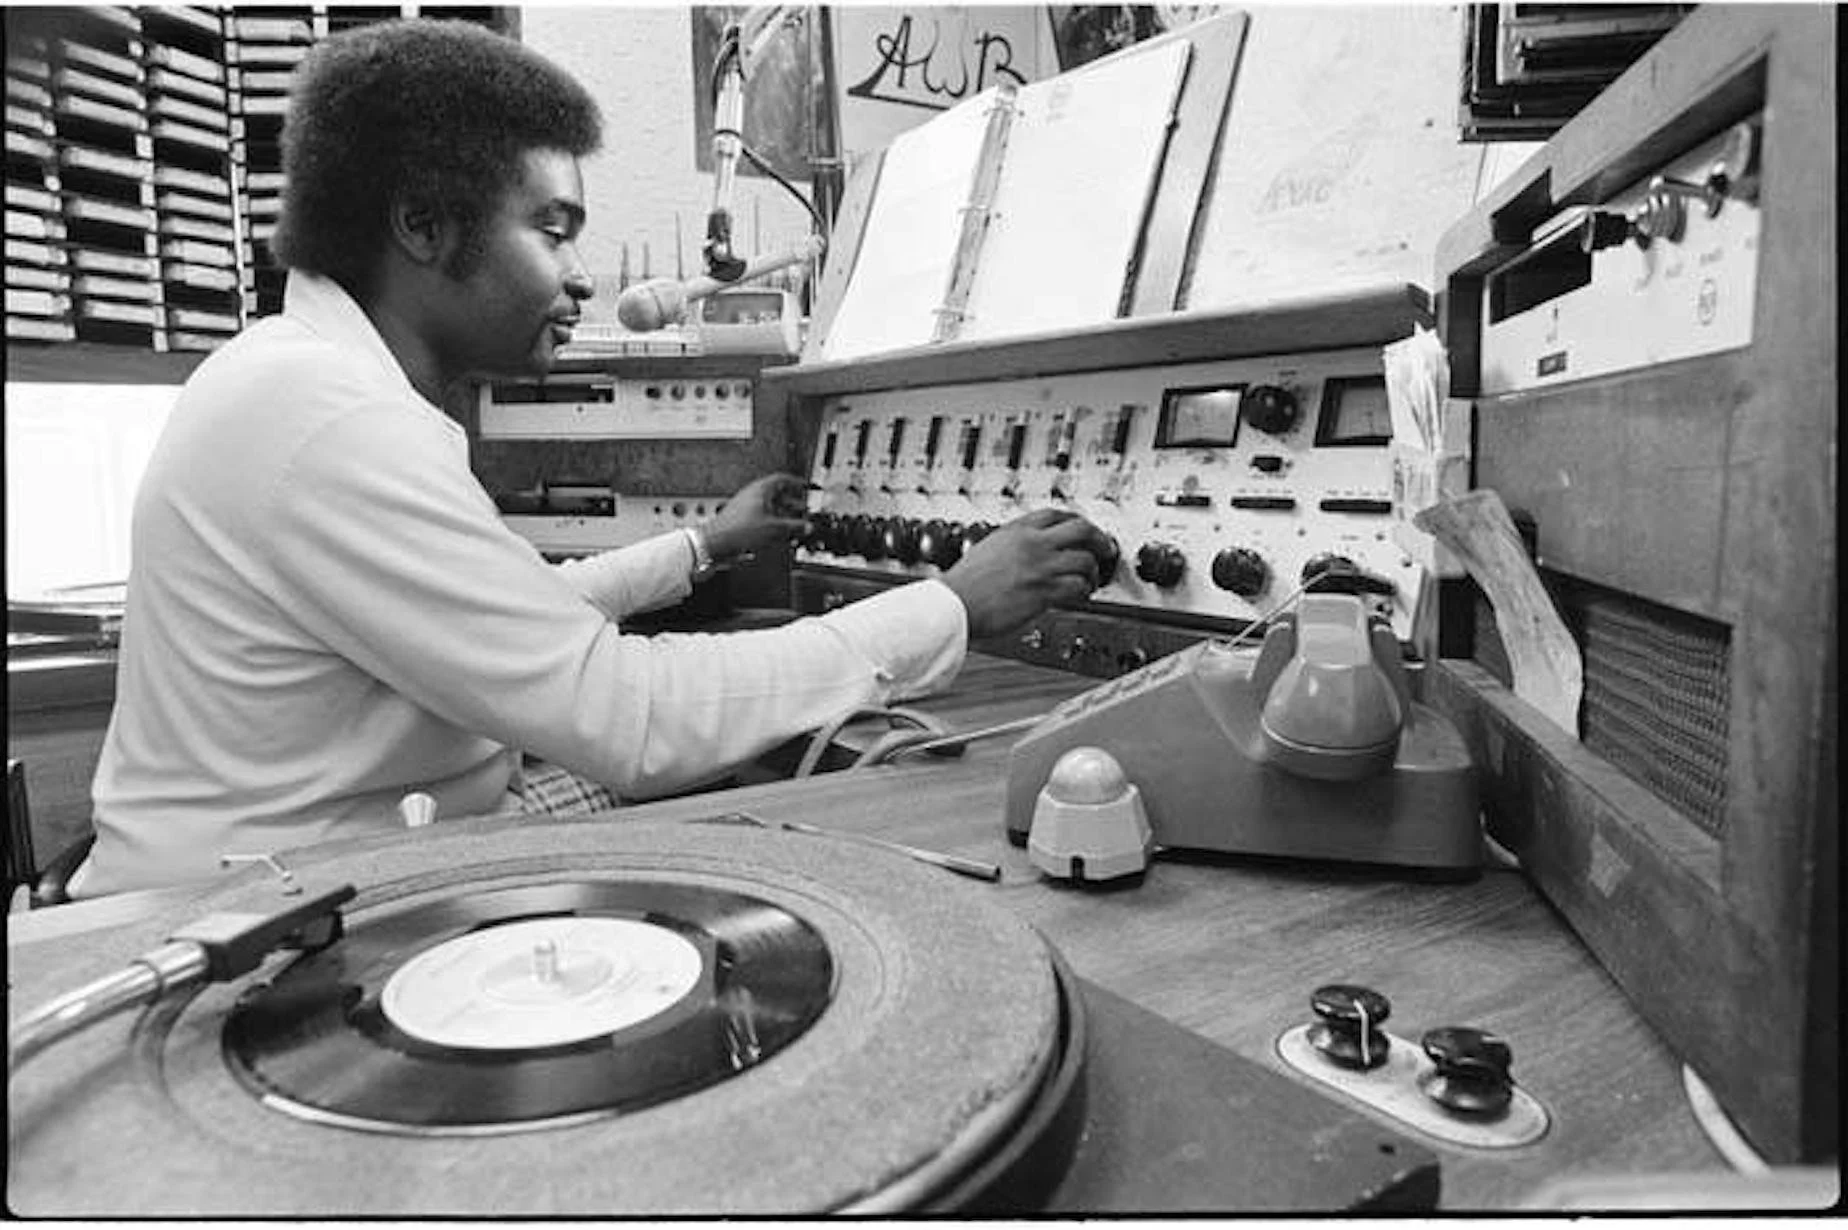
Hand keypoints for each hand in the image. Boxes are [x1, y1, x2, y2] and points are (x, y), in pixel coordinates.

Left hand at [704, 473, 809, 560]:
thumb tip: (807, 527)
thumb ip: (794, 527)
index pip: (783, 479)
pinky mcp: (741, 520)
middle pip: (777, 495)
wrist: (716, 543)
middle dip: (792, 503)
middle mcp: (752, 495)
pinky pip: (762, 518)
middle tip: (804, 510)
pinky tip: (779, 535)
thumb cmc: (739, 530)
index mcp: (761, 489)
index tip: (806, 487)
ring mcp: (746, 507)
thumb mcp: (775, 528)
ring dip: (783, 516)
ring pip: (770, 508)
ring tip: (794, 525)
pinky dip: (773, 524)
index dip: (797, 483)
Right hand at [941, 509, 1112, 639]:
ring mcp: (1041, 566)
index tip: (1082, 529)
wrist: (955, 604)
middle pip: (1081, 529)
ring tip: (1091, 580)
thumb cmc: (964, 585)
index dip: (1075, 520)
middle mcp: (1033, 544)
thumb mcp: (988, 550)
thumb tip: (1026, 553)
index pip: (1056, 514)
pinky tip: (1081, 595)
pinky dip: (1084, 590)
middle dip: (1099, 538)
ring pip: (1085, 559)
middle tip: (1105, 547)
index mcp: (1017, 530)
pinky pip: (1078, 586)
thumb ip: (1012, 546)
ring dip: (1093, 571)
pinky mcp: (1045, 591)